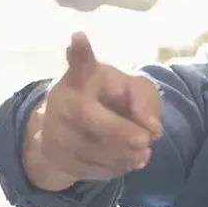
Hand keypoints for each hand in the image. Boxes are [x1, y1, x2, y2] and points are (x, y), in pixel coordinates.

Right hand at [23, 33, 161, 189]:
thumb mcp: (129, 88)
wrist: (68, 127)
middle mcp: (62, 100)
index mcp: (80, 78)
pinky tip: (126, 161)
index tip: (79, 37)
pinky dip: (114, 168)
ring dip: (124, 155)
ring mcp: (54, 131)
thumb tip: (153, 130)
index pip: (78, 63)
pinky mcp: (56, 158)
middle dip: (123, 134)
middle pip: (90, 120)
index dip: (79, 52)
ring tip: (141, 152)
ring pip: (93, 150)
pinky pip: (91, 169)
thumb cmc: (106, 99)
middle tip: (146, 141)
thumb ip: (146, 100)